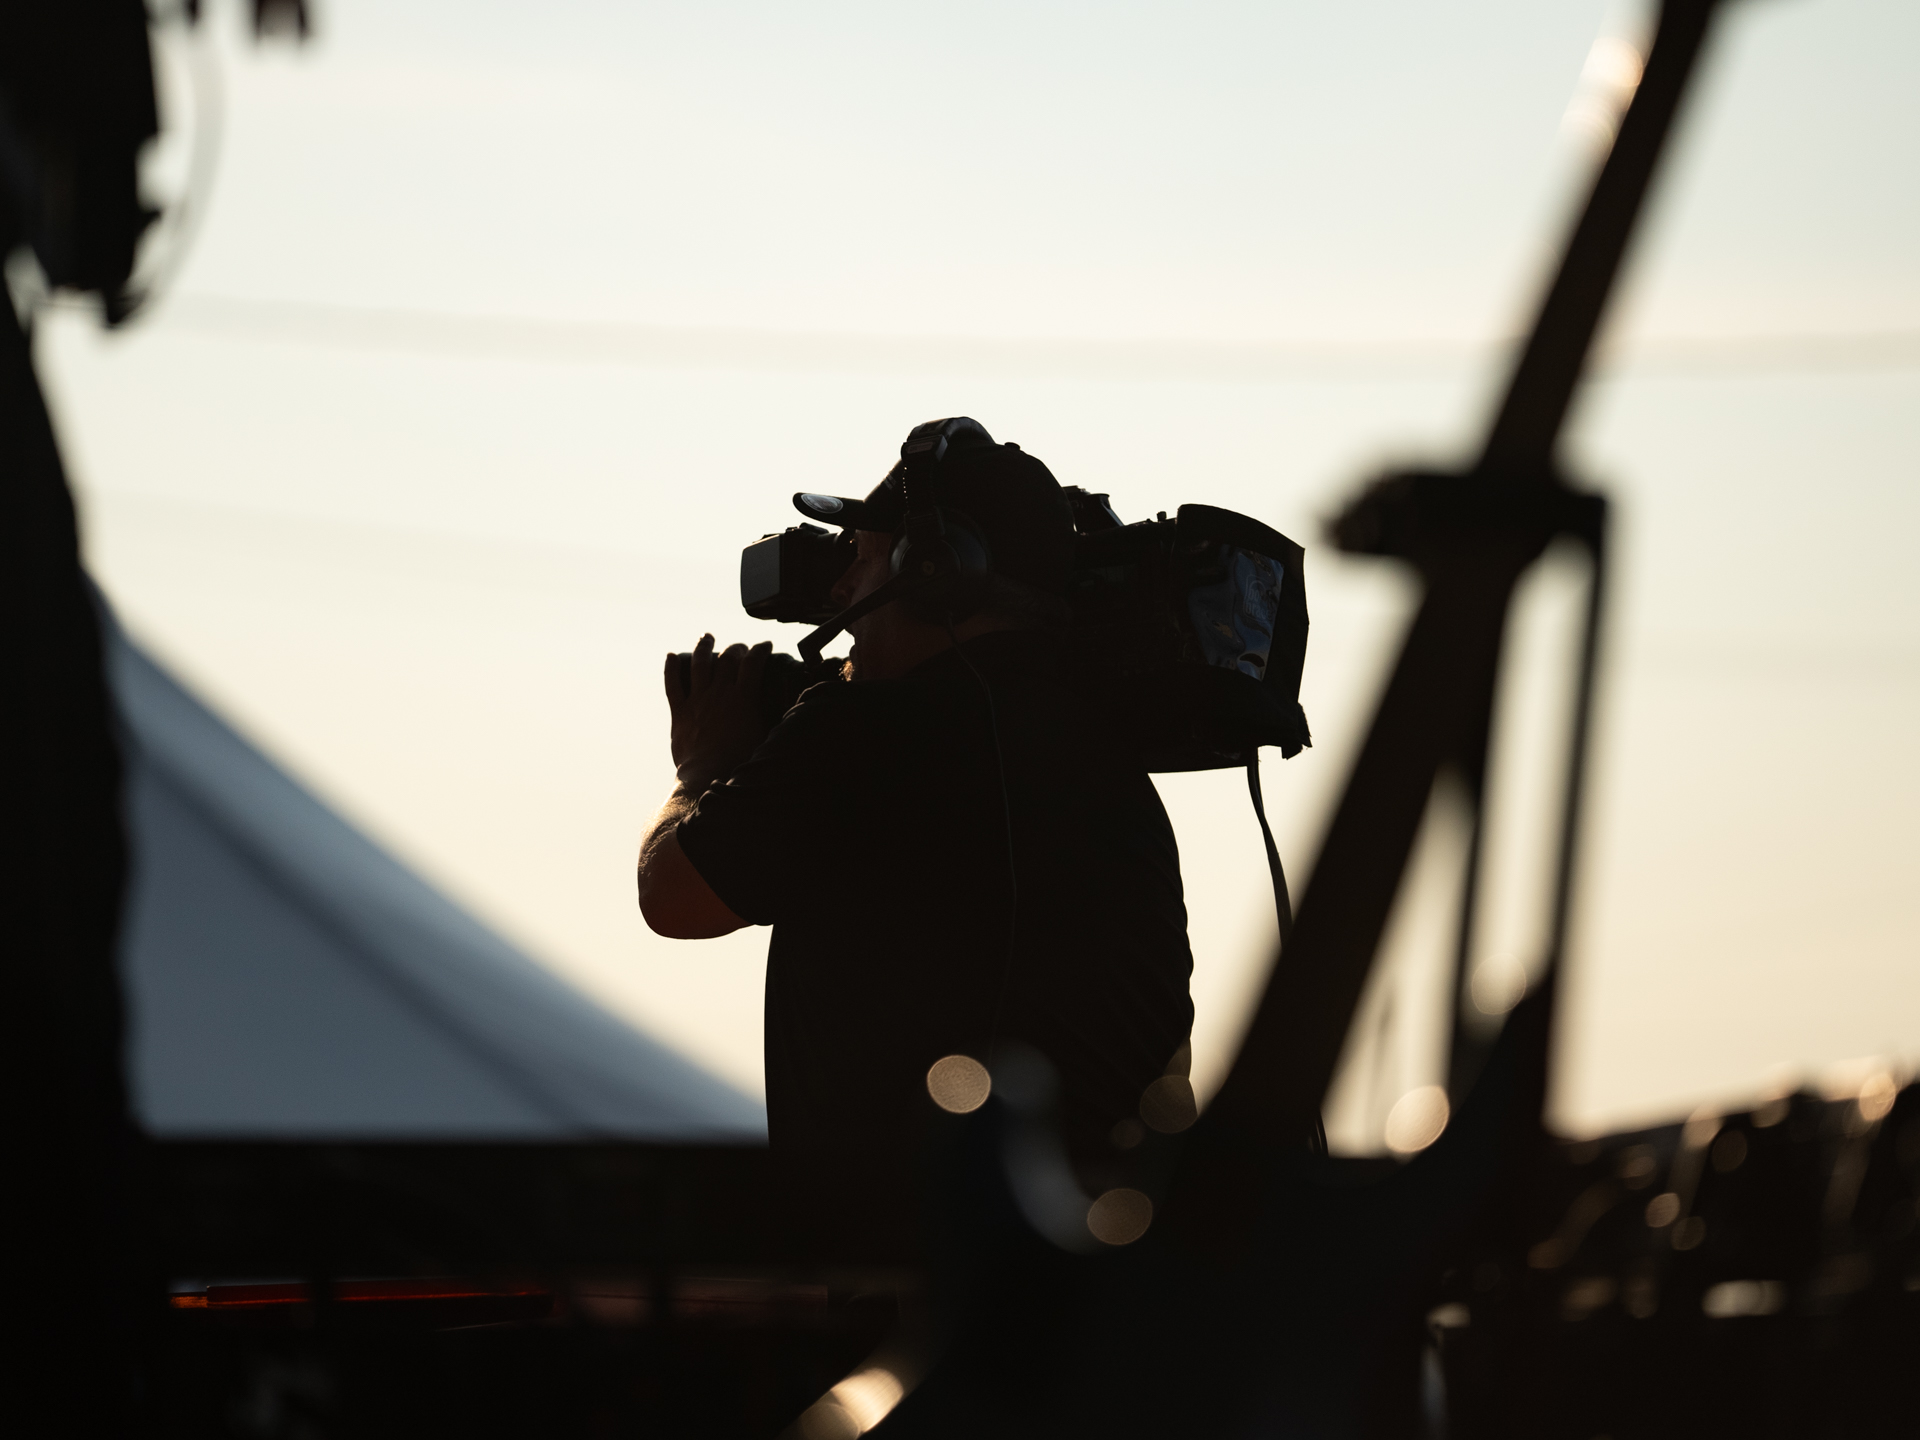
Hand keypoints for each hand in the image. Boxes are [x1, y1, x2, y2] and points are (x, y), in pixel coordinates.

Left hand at [663, 634, 772, 789]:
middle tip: (740, 648)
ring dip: (704, 647)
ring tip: (707, 637)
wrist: (707, 775)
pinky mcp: (680, 712)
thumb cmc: (741, 762)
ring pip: (699, 664)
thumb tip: (795, 714)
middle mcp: (719, 693)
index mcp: (743, 698)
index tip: (765, 645)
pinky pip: (673, 685)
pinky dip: (671, 668)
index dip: (760, 649)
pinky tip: (671, 656)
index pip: (754, 662)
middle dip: (735, 648)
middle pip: (727, 658)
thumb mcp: (766, 738)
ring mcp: (698, 700)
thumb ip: (776, 722)